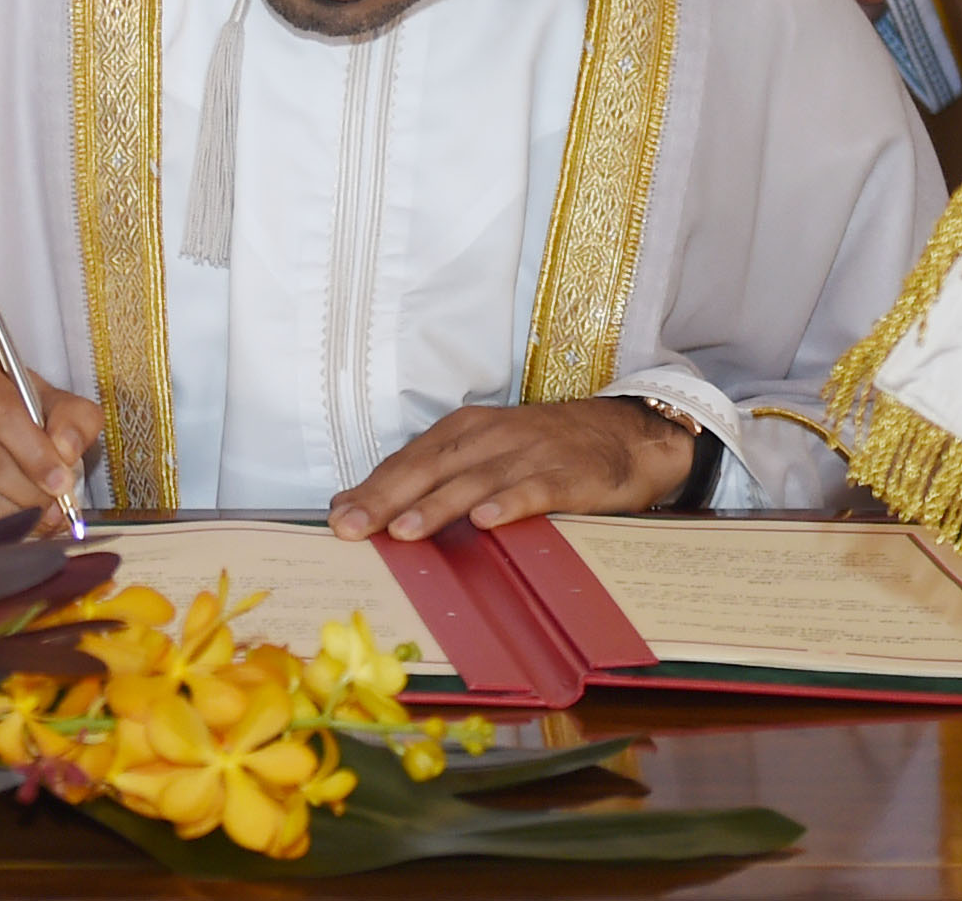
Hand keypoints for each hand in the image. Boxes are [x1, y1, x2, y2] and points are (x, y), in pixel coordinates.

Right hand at [0, 354, 99, 526]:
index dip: (34, 453)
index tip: (61, 482)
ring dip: (12, 513)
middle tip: (56, 509)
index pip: (1, 413)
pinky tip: (11, 521)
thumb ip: (73, 419)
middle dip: (27, 491)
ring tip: (41, 519)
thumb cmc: (15, 409)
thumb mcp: (51, 401)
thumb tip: (67, 450)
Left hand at [326, 398, 697, 541]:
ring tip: (403, 532)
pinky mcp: (568, 476)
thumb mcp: (487, 453)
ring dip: (436, 506)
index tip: (336, 517)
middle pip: (429, 469)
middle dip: (386, 499)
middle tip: (351, 527)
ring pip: (473, 482)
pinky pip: (534, 491)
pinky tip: (486, 521)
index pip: (408, 461)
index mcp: (464, 431)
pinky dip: (509, 504)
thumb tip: (371, 506)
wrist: (625, 433)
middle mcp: (490, 438)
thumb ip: (437, 476)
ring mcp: (529, 455)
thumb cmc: (543, 450)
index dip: (371, 488)